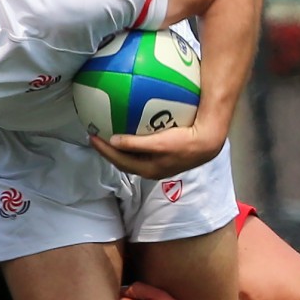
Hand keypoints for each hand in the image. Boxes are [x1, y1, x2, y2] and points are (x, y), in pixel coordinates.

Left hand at [89, 122, 223, 179]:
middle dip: (108, 150)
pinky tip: (132, 130)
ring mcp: (157, 164)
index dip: (104, 150)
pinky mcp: (164, 156)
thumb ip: (135, 144)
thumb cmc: (184, 143)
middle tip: (96, 135)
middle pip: (122, 160)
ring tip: (109, 134)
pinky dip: (132, 142)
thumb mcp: (158, 144)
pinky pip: (141, 150)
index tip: (92, 136)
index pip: (118, 161)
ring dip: (119, 147)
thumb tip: (113, 140)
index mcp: (146, 169)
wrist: (207, 144)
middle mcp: (150, 169)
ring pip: (132, 157)